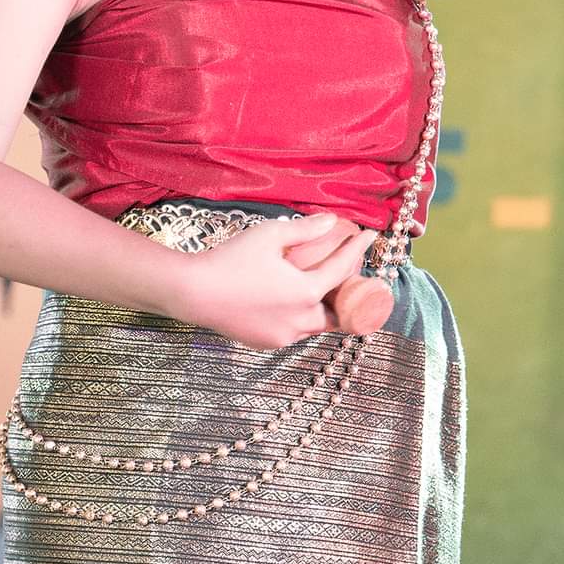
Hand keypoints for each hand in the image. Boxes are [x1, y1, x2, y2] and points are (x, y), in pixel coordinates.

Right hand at [174, 213, 378, 351]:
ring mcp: (283, 336)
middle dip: (347, 294)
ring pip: (316, 325)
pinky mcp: (266, 343)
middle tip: (346, 273)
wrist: (194, 292)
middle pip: (338, 310)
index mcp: (306, 292)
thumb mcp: (269, 235)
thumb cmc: (231, 260)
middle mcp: (300, 321)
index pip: (342, 269)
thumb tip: (331, 221)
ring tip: (320, 288)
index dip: (357, 250)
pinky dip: (299, 319)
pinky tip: (290, 304)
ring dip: (322, 309)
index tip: (369, 237)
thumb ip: (304, 229)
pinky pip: (293, 333)